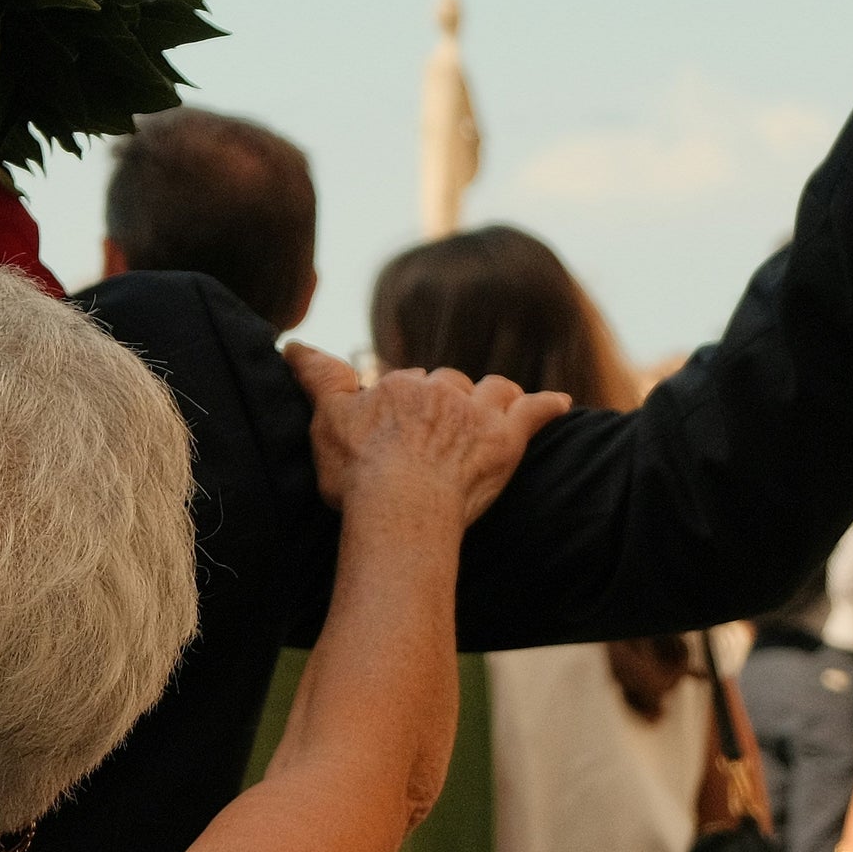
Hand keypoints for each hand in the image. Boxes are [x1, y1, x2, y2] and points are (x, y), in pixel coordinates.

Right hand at [291, 348, 567, 526]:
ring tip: (491, 408)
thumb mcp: (326, 420)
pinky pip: (534, 411)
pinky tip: (560, 404)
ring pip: (491, 390)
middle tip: (436, 434)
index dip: (402, 402)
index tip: (395, 428)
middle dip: (445, 401)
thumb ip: (318, 377)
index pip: (406, 382)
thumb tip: (292, 343)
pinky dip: (547, 406)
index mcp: (400, 386)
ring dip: (491, 397)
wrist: (401, 507)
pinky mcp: (507, 439)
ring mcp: (477, 414)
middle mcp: (441, 391)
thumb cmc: (359, 472)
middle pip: (448, 384)